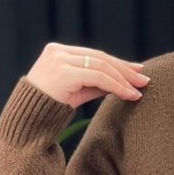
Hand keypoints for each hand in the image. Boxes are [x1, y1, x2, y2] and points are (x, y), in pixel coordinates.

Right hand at [25, 42, 150, 109]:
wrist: (28, 123)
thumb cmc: (51, 108)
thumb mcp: (77, 91)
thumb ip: (96, 83)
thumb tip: (124, 82)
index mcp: (58, 51)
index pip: (94, 55)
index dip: (117, 63)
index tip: (137, 71)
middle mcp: (57, 52)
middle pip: (100, 58)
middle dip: (124, 69)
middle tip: (144, 79)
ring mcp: (59, 60)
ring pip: (101, 66)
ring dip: (123, 79)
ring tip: (139, 90)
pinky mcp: (64, 73)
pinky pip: (97, 77)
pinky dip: (116, 86)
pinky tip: (128, 95)